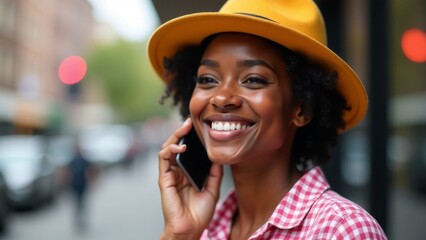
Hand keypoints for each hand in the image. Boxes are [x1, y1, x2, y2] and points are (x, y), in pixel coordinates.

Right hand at [158, 118, 222, 239]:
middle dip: (181, 132)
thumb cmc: (200, 212)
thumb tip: (218, 156)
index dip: (191, 138)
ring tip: (185, 128)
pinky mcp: (164, 178)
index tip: (200, 127)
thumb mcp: (213, 188)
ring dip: (175, 136)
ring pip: (167, 148)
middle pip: (176, 146)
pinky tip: (180, 147)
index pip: (188, 151)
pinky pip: (163, 159)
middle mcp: (178, 171)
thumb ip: (215, 172)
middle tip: (189, 122)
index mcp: (188, 173)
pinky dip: (170, 149)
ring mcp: (170, 174)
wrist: (191, 228)